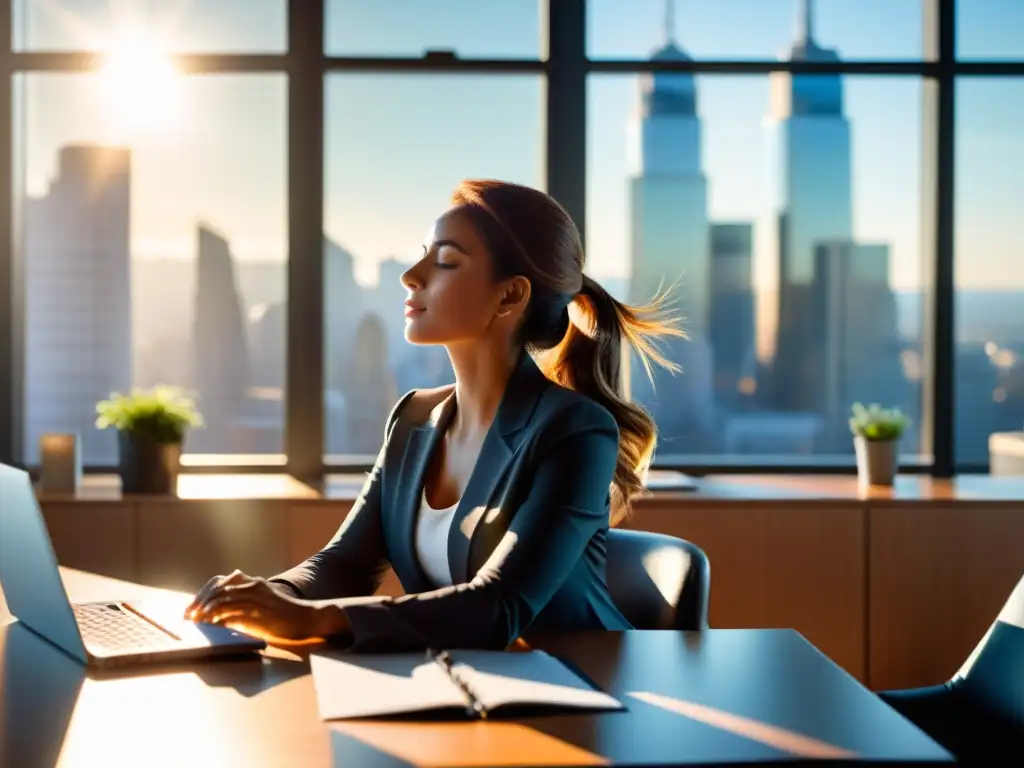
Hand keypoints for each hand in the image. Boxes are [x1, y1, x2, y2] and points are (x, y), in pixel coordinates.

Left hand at [185, 570, 345, 645]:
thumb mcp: (259, 608)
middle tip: (188, 616)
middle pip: (219, 588)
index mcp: (252, 583)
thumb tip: (215, 620)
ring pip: (226, 599)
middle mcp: (253, 586)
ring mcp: (257, 598)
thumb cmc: (283, 616)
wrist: (307, 618)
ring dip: (208, 610)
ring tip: (197, 621)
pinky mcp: (261, 612)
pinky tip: (213, 626)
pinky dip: (221, 619)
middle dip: (200, 602)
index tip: (190, 609)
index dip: (202, 594)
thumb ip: (240, 609)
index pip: (220, 582)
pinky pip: (236, 613)